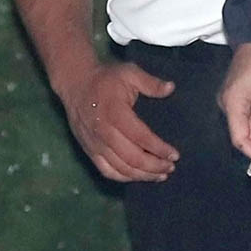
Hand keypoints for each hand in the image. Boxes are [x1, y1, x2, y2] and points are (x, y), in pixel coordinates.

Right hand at [60, 61, 177, 181]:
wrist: (75, 83)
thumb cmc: (106, 77)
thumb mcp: (130, 72)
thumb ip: (151, 83)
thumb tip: (172, 88)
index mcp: (116, 114)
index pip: (141, 138)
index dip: (159, 149)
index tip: (175, 155)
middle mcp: (104, 134)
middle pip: (132, 158)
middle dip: (154, 166)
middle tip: (171, 168)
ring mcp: (95, 145)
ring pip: (120, 168)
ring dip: (141, 175)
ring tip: (160, 175)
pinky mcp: (88, 150)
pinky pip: (106, 170)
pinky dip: (123, 178)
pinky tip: (137, 177)